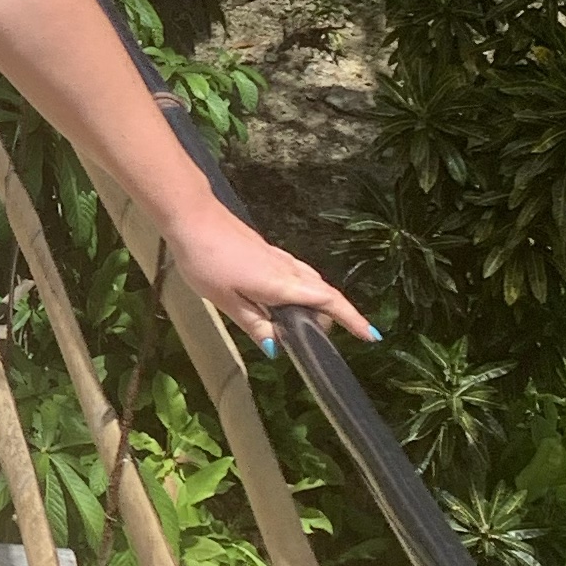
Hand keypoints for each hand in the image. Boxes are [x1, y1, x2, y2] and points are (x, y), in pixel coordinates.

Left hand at [156, 195, 373, 358]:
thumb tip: (277, 348)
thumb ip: (254, 324)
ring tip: (305, 326)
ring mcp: (278, 258)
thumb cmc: (206, 259)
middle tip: (318, 342)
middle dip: (332, 317)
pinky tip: (284, 301)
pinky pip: (296, 275)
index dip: (352, 319)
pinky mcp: (267, 253)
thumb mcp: (226, 301)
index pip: (327, 303)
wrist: (193, 217)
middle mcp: (286, 269)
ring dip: (317, 304)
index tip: (371, 335)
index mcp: (281, 284)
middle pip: (324, 293)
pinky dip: (302, 291)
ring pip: (311, 282)